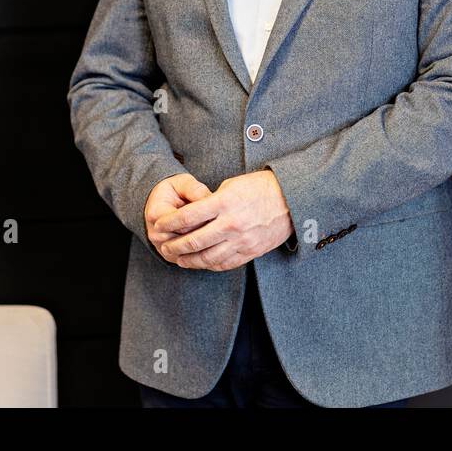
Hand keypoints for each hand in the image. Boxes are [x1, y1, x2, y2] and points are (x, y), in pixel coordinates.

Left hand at [154, 169, 293, 270]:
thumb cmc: (261, 187)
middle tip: (164, 246)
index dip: (168, 223)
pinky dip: (209, 265)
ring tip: (179, 258)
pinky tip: (201, 262)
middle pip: (193, 241)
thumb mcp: (232, 185)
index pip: (187, 217)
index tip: (159, 225)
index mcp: (224, 203)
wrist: (292, 199)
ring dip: (189, 260)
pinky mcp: (250, 251)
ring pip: (207, 258)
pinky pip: (224, 264)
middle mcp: (231, 224)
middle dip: (174, 246)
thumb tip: (194, 214)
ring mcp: (241, 241)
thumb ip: (212, 201)